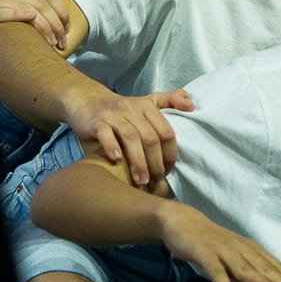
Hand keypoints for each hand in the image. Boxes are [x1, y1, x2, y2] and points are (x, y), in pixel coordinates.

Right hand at [66, 87, 197, 187]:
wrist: (87, 100)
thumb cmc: (122, 109)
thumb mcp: (148, 101)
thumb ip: (171, 100)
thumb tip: (193, 105)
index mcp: (148, 106)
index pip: (166, 132)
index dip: (170, 154)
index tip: (168, 171)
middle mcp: (132, 108)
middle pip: (150, 138)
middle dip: (156, 163)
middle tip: (156, 181)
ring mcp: (113, 115)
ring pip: (130, 138)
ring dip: (138, 162)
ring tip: (142, 181)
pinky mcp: (96, 121)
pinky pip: (105, 134)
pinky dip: (112, 146)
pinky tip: (117, 160)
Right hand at [159, 203, 280, 281]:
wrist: (184, 222)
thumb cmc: (214, 248)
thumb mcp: (235, 271)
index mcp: (251, 250)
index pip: (274, 267)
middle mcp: (241, 249)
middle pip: (265, 268)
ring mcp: (224, 251)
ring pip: (245, 269)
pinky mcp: (205, 255)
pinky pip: (216, 273)